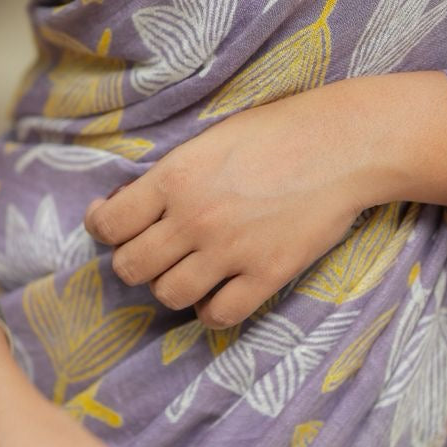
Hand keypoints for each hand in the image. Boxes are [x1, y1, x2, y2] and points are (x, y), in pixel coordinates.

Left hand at [84, 87, 370, 328]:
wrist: (343, 146)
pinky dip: (211, 310)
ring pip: (169, 295)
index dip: (104, 227)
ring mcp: (230, 251)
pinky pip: (219, 315)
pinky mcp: (266, 275)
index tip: (112, 225)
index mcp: (176, 177)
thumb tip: (133, 201)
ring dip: (172, 285)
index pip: (110, 223)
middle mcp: (195, 218)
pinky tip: (219, 292)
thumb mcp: (211, 138)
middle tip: (153, 250)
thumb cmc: (278, 131)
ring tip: (189, 269)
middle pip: (132, 267)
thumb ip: (172, 174)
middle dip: (135, 261)